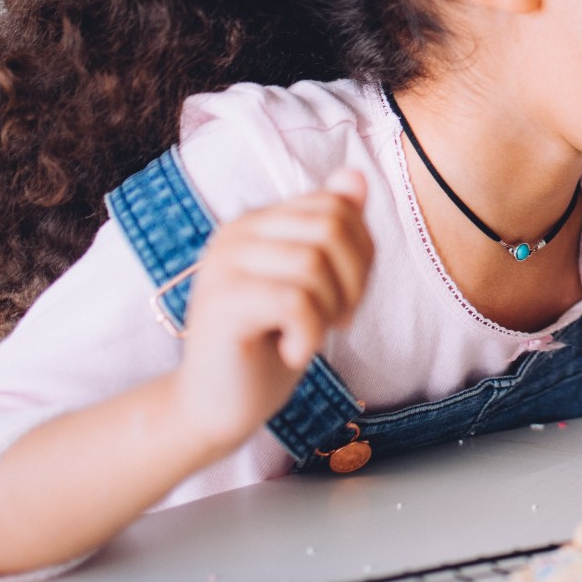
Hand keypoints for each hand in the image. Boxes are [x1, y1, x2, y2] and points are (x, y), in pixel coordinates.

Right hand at [169, 170, 374, 455]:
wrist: (218, 405)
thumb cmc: (270, 344)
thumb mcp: (314, 285)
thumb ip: (332, 232)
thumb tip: (355, 176)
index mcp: (259, 222)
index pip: (336, 205)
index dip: (362, 252)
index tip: (349, 297)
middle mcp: (236, 233)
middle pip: (331, 226)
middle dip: (354, 280)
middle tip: (338, 320)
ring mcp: (223, 265)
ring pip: (314, 264)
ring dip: (330, 310)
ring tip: (310, 336)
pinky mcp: (222, 303)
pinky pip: (294, 301)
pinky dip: (310, 334)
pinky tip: (295, 353)